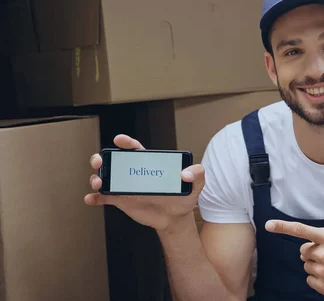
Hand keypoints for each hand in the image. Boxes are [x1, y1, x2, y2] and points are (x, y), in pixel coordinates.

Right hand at [84, 134, 203, 230]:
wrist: (176, 218)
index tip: (119, 140)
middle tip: (99, 161)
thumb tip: (186, 173)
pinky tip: (91, 199)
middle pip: (114, 161)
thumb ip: (197, 174)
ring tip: (98, 183)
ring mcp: (126, 187)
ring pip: (106, 178)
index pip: (136, 150)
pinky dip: (95, 198)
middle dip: (102, 158)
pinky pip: (105, 198)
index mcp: (149, 164)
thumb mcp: (196, 184)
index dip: (127, 143)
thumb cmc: (184, 197)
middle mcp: (134, 173)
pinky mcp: (122, 201)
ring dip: (97, 178)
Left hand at [266, 220, 323, 300]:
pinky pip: (310, 279)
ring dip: (315, 266)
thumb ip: (323, 238)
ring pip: (306, 266)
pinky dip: (318, 278)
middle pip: (303, 251)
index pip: (302, 230)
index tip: (269, 225)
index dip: (283, 227)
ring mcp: (323, 271)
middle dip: (312, 253)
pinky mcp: (323, 286)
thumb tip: (306, 244)